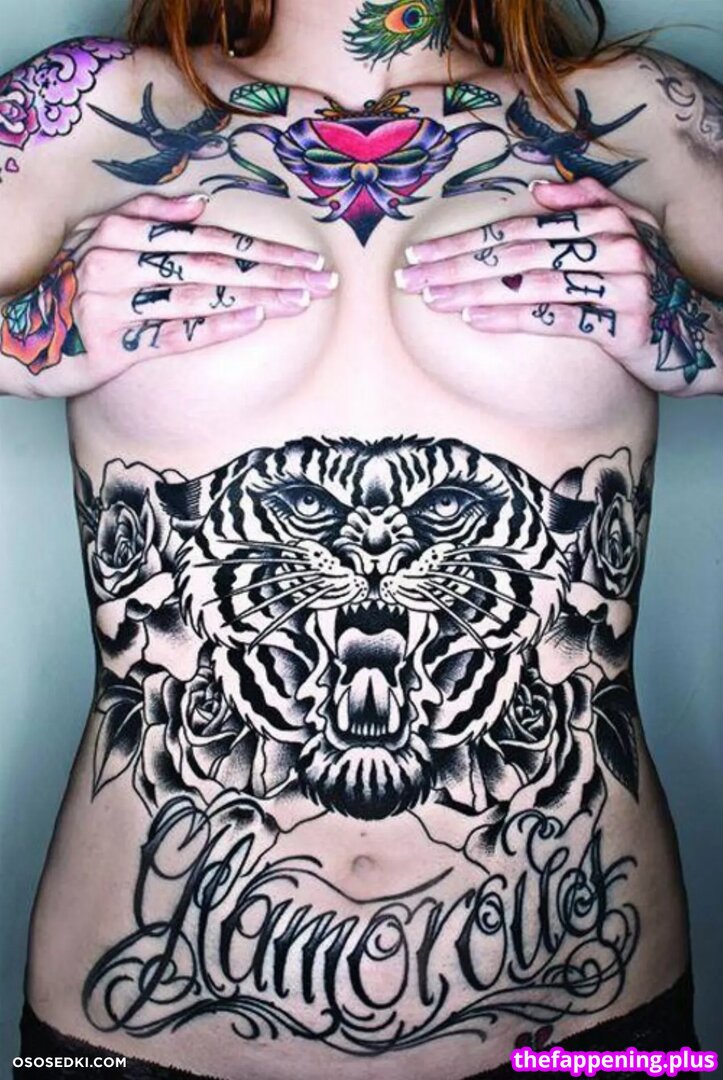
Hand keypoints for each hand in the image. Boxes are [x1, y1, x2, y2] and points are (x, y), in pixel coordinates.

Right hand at [3, 192, 336, 396]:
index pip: (210, 239)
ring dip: (258, 297)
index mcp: (123, 230)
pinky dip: (217, 324)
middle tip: (323, 281)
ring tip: (302, 300)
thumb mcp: (98, 241)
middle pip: (215, 264)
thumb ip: (146, 217)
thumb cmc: (71, 292)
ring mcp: (115, 301)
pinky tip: (255, 321)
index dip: (264, 248)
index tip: (308, 260)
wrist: (18, 340)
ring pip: (202, 295)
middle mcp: (118, 259)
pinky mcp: (113, 344)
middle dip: (275, 272)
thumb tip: (198, 205)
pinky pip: (176, 332)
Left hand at [395, 177, 720, 393]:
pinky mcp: (625, 323)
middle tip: (409, 277)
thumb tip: (540, 190)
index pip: (518, 228)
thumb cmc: (647, 293)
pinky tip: (473, 319)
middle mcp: (614, 242)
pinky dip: (512, 317)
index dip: (465, 240)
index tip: (418, 254)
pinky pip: (557, 317)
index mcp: (603, 219)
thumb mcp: (626, 240)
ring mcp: (622, 281)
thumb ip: (588, 208)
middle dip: (456, 264)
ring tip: (430, 298)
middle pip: (517, 252)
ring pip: (531, 283)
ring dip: (474, 289)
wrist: (702, 339)